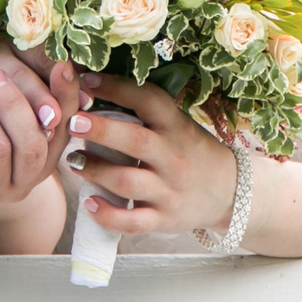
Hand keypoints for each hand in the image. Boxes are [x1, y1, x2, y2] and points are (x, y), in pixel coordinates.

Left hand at [63, 74, 247, 239]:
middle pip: (135, 141)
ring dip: (96, 171)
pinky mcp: (164, 219)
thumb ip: (147, 112)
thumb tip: (96, 87)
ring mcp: (169, 191)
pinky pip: (133, 221)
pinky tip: (89, 203)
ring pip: (128, 181)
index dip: (117, 88)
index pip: (149, 101)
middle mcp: (173, 157)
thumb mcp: (179, 125)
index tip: (88, 80)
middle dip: (101, 130)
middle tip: (71, 121)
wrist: (230, 192)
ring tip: (73, 161)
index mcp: (177, 127)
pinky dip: (108, 215)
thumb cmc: (192, 151)